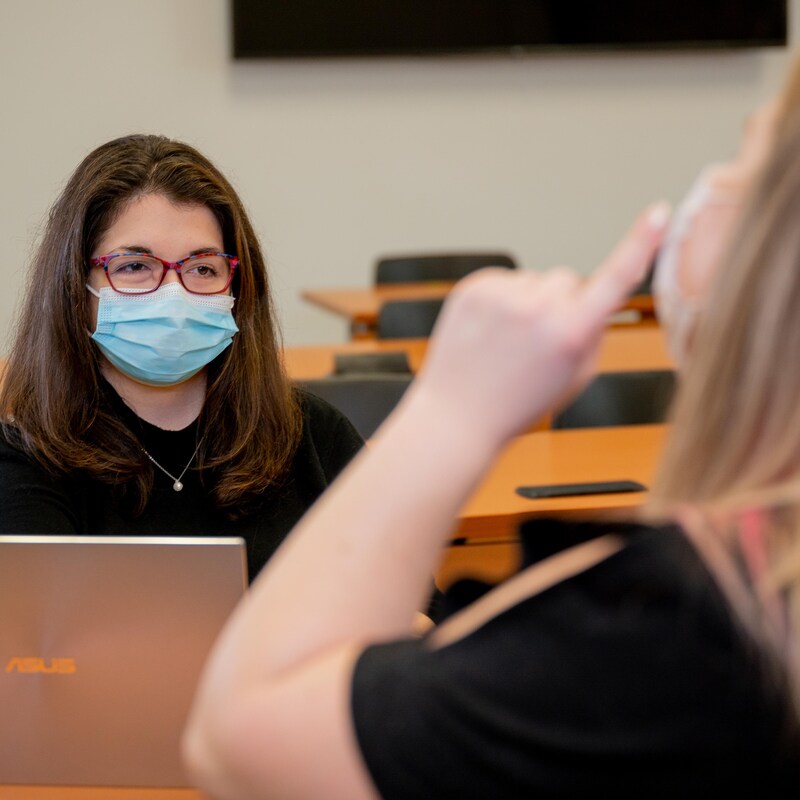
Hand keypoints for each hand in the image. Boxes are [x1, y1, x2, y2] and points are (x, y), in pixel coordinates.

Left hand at [412, 203, 669, 449]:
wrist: (458, 416)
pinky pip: (505, 281)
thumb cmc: (521, 403)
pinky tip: (490, 333)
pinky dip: (503, 301)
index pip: (615, 279)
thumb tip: (596, 298)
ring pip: (535, 280)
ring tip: (507, 343)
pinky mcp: (474, 289)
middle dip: (563, 302)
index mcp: (570, 334)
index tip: (659, 212)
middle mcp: (538, 309)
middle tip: (538, 343)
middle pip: (568, 279)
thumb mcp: (575, 377)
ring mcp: (502, 296)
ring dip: (530, 302)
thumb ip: (593, 332)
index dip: (641, 243)